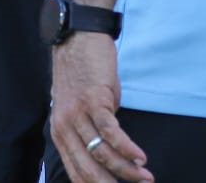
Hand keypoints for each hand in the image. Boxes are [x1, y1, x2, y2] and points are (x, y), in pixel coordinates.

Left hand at [50, 34, 151, 182]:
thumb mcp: (78, 108)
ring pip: (102, 153)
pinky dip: (127, 148)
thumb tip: (108, 156)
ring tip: (146, 179)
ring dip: (127, 171)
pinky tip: (141, 158)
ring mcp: (78, 113)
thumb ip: (87, 132)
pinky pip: (111, 132)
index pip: (76, 173)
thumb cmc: (82, 73)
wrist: (77, 37)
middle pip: (88, 169)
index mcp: (59, 132)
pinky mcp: (94, 99)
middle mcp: (65, 126)